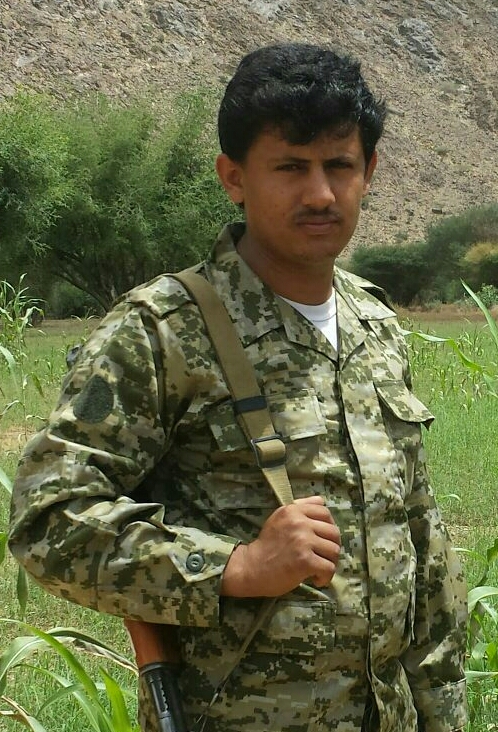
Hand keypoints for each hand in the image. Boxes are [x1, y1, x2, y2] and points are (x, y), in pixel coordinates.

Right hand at [220, 495, 340, 596]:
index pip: (325, 512)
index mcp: (293, 510)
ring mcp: (303, 541)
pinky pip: (329, 568)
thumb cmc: (267, 545)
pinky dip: (325, 577)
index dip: (329, 526)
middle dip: (331, 547)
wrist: (251, 567)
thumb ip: (300, 507)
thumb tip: (321, 500)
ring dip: (329, 563)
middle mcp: (299, 522)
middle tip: (322, 557)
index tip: (322, 539)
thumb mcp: (280, 518)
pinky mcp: (305, 561)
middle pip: (333, 532)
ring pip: (334, 550)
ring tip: (318, 569)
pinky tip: (316, 579)